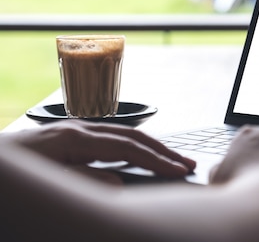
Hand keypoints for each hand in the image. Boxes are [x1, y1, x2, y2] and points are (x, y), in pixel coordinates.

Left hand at [2, 121, 195, 180]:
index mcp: (73, 138)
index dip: (156, 159)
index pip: (127, 147)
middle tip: (187, 162)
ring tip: (171, 159)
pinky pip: (108, 138)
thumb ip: (86, 181)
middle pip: (131, 135)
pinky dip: (131, 146)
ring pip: (122, 134)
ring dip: (149, 146)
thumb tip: (121, 181)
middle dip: (162, 149)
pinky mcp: (66, 137)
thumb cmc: (13, 176)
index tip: (179, 170)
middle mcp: (76, 129)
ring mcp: (71, 130)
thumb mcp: (49, 183)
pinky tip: (137, 155)